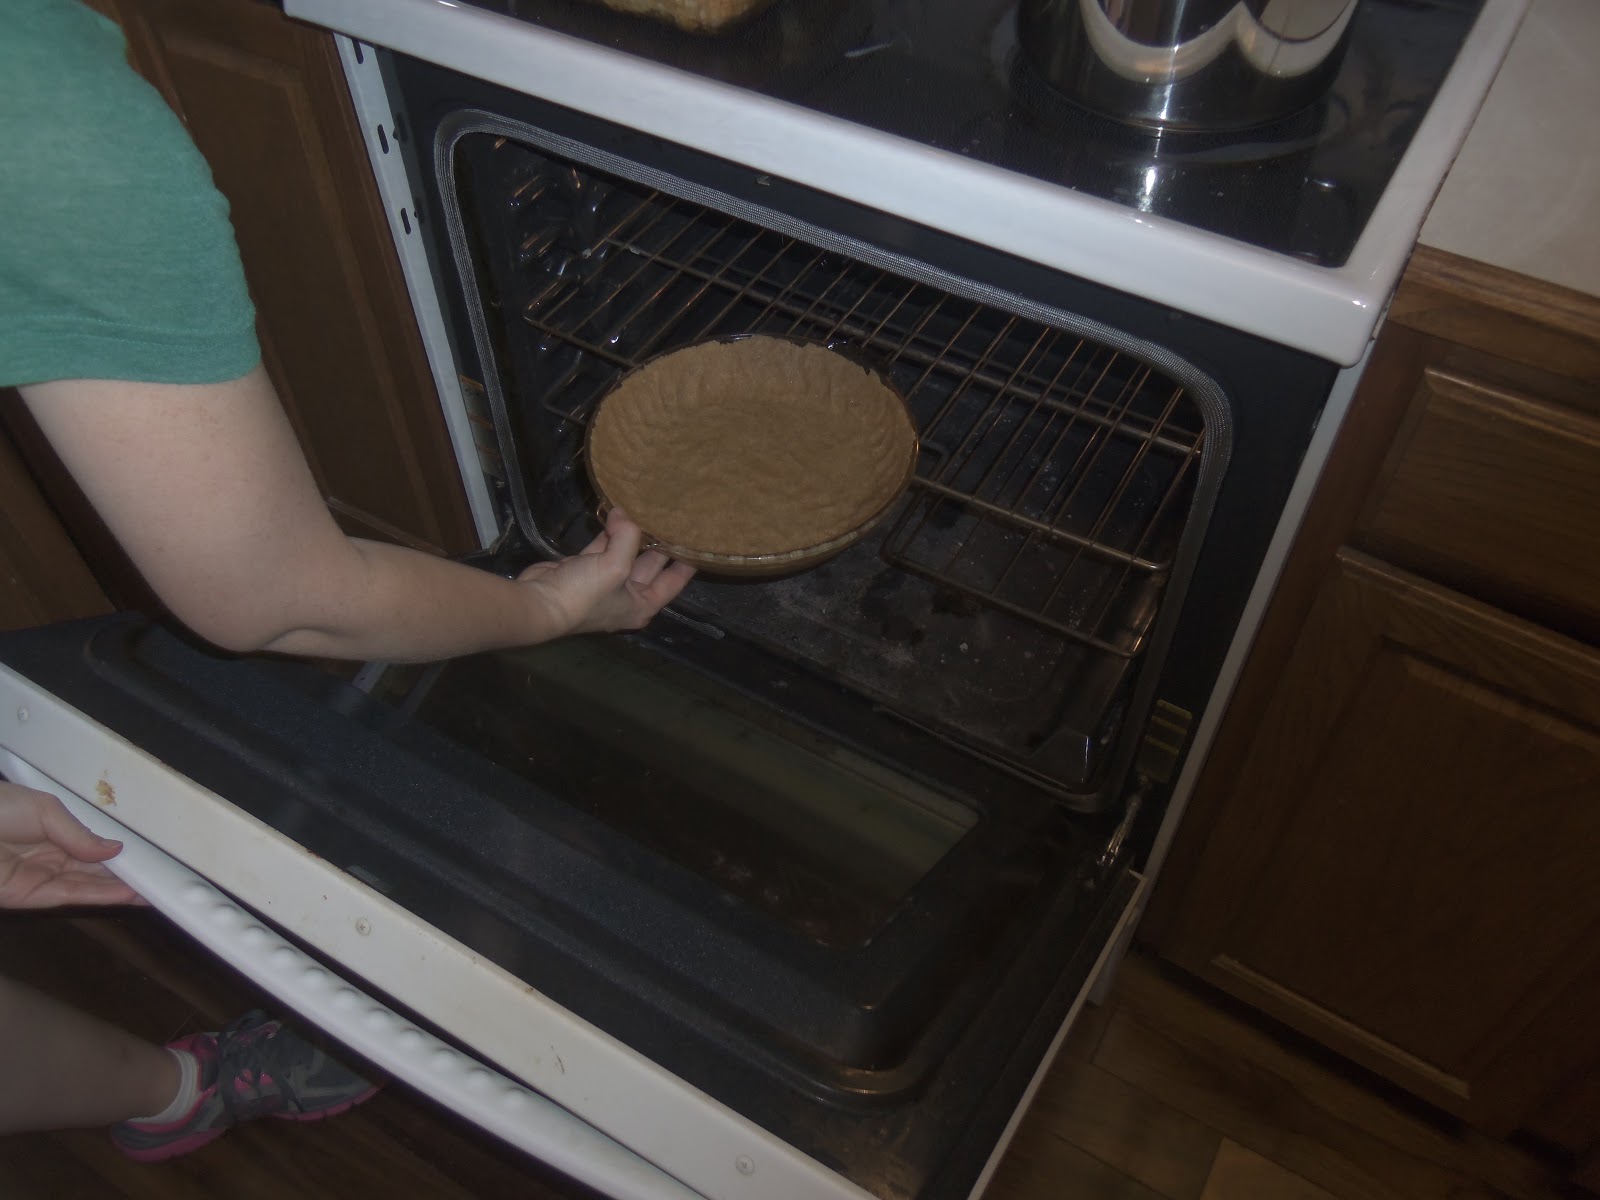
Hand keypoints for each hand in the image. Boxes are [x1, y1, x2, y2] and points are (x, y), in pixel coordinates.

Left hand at [0, 781, 143, 908]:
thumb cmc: (0, 808)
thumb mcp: (45, 810)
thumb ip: (80, 833)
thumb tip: (116, 849)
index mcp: (53, 832)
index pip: (92, 847)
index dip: (118, 853)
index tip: (147, 856)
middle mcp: (50, 857)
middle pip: (94, 869)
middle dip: (124, 874)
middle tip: (159, 877)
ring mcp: (41, 878)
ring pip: (87, 885)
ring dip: (119, 889)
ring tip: (152, 889)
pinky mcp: (30, 897)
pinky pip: (70, 896)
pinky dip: (100, 896)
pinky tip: (127, 894)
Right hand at [517, 508, 695, 637]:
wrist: (538, 604)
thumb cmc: (585, 595)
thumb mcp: (614, 566)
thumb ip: (627, 537)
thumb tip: (624, 512)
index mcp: (642, 604)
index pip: (673, 581)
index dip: (687, 562)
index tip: (700, 540)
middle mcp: (627, 596)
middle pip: (651, 564)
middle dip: (660, 542)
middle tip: (674, 517)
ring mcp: (605, 583)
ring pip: (626, 553)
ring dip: (633, 533)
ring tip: (647, 509)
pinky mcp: (584, 569)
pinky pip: (604, 547)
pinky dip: (609, 532)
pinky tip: (616, 513)